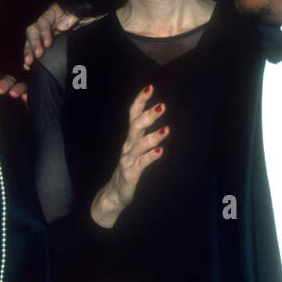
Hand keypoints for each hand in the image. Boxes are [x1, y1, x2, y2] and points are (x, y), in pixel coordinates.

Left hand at [0, 73, 27, 105]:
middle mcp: (9, 91)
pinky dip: (27, 95)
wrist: (2, 140)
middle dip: (5, 83)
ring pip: (21, 86)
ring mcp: (20, 97)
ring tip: (13, 94)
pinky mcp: (29, 105)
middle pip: (9, 80)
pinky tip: (24, 97)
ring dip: (17, 88)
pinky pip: (30, 96)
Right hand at [23, 2, 95, 69]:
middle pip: (33, 31)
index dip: (44, 33)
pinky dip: (31, 56)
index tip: (48, 44)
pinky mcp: (46, 42)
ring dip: (28, 52)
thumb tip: (61, 27)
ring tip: (28, 63)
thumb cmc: (83, 12)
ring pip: (31, 41)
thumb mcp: (80, 12)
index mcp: (53, 13)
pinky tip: (28, 65)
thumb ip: (72, 17)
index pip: (44, 21)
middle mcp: (46, 23)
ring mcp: (45, 33)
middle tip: (38, 55)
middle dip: (34, 44)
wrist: (87, 16)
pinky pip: (36, 48)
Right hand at [90, 84, 168, 227]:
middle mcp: (127, 146)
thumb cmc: (129, 168)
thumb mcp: (137, 148)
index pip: (133, 115)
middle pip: (135, 127)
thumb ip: (144, 132)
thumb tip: (156, 113)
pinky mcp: (130, 174)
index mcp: (130, 138)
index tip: (150, 87)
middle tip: (162, 106)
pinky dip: (150, 157)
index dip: (140, 101)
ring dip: (153, 137)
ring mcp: (128, 160)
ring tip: (167, 130)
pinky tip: (160, 152)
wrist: (114, 194)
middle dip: (148, 116)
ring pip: (139, 146)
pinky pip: (141, 164)